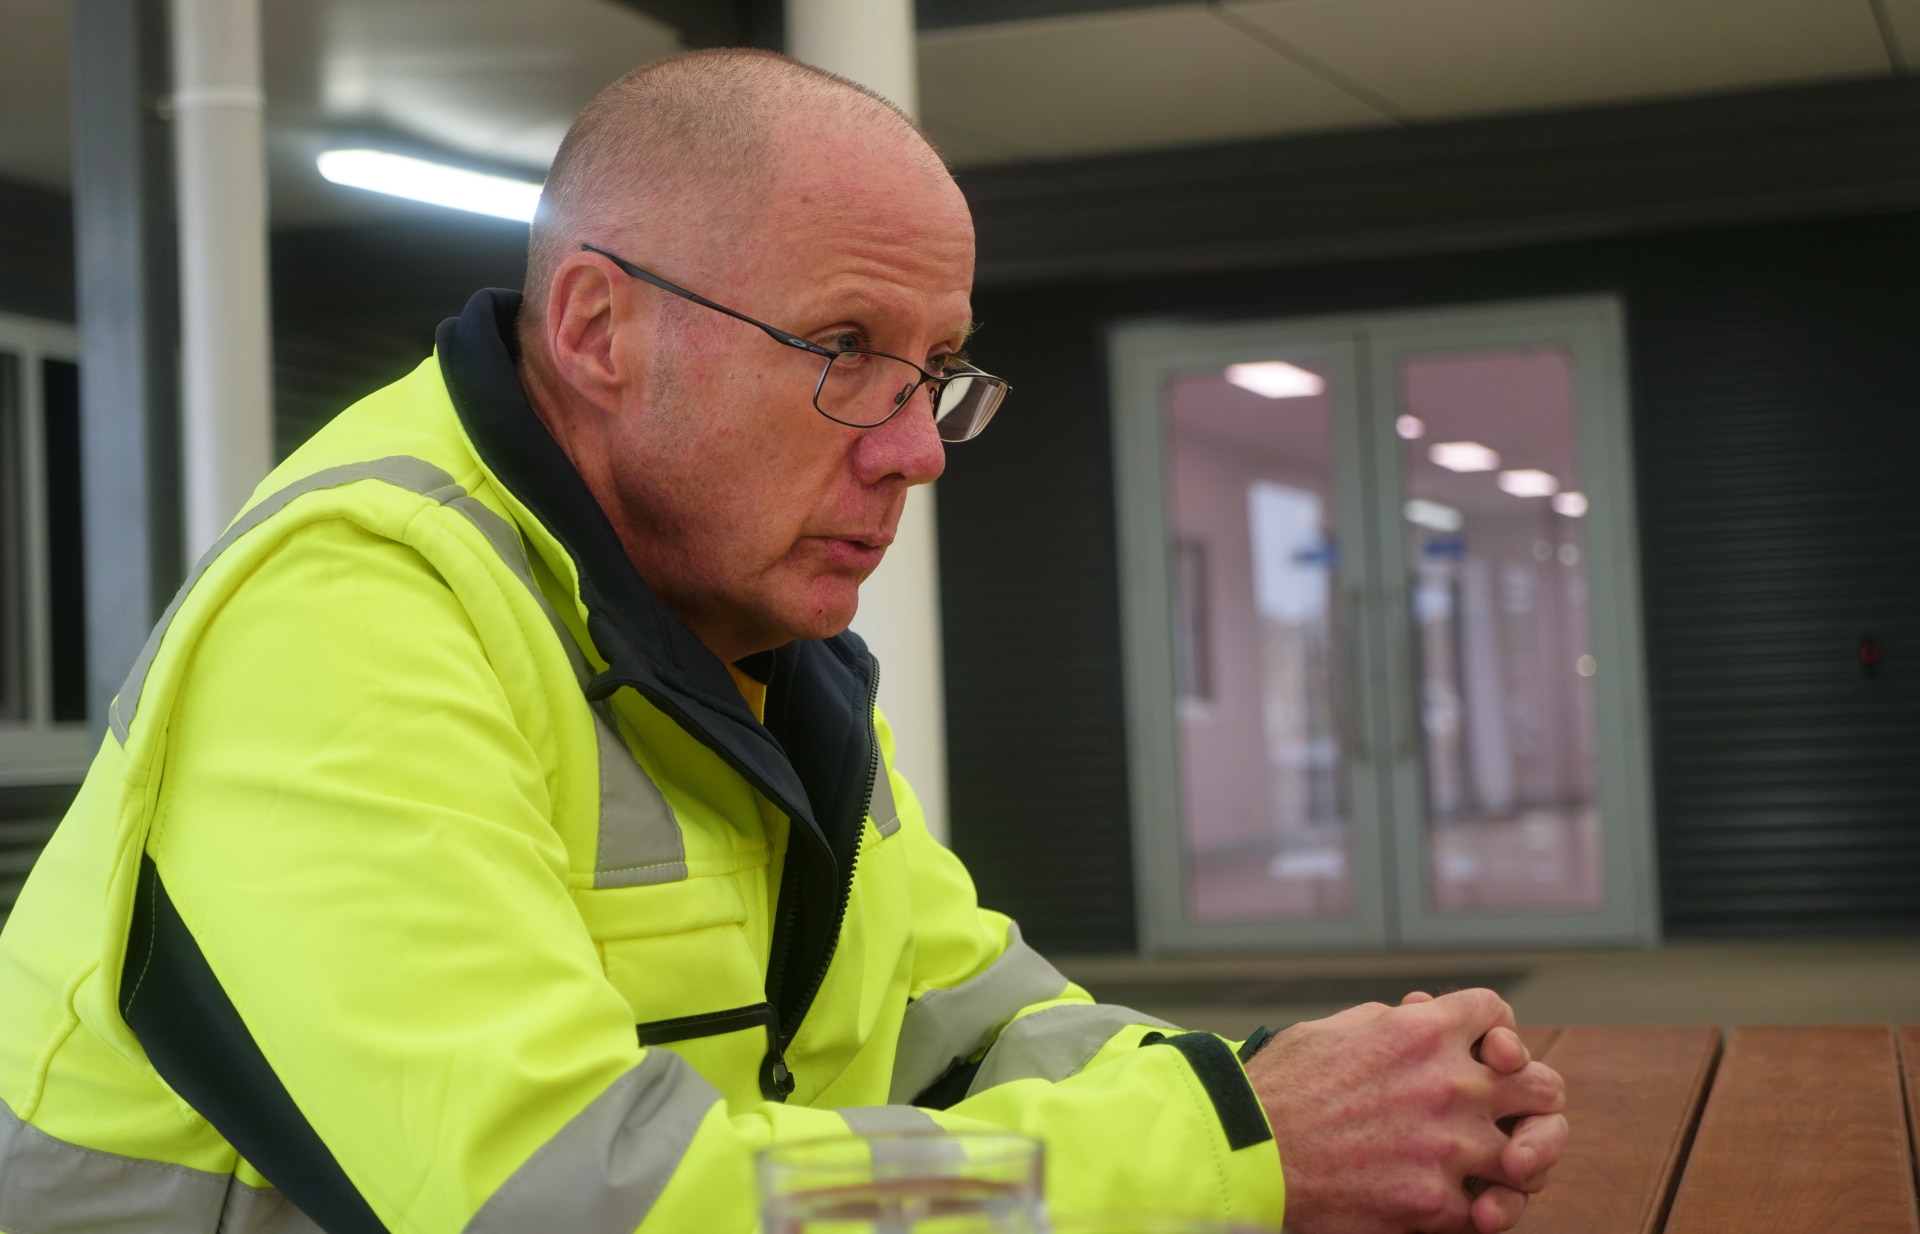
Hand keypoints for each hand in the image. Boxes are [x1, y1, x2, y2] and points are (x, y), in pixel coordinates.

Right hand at [1246, 988, 1566, 1233]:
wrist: (1246, 1150)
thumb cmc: (1280, 1087)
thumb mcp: (1337, 1029)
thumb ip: (1393, 1022)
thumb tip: (1422, 1013)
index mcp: (1422, 1031)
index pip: (1496, 1013)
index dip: (1499, 1031)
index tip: (1488, 1051)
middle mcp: (1448, 1083)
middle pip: (1542, 1085)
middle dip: (1534, 1100)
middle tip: (1516, 1118)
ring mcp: (1448, 1146)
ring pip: (1534, 1157)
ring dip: (1522, 1164)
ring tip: (1503, 1171)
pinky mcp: (1435, 1204)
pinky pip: (1491, 1211)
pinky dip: (1482, 1212)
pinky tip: (1467, 1208)